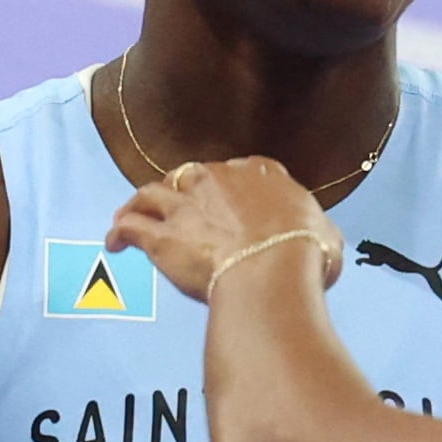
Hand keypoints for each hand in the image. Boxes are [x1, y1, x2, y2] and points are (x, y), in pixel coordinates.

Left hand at [108, 156, 344, 304]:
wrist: (273, 272)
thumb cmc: (305, 255)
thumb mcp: (327, 237)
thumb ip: (317, 232)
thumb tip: (321, 243)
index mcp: (261, 175)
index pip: (243, 168)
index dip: (234, 183)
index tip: (232, 198)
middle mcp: (218, 180)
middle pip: (191, 175)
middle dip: (184, 188)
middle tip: (179, 207)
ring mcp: (186, 205)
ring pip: (152, 193)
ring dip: (140, 203)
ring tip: (131, 214)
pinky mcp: (162, 236)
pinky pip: (131, 226)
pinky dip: (119, 232)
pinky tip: (114, 243)